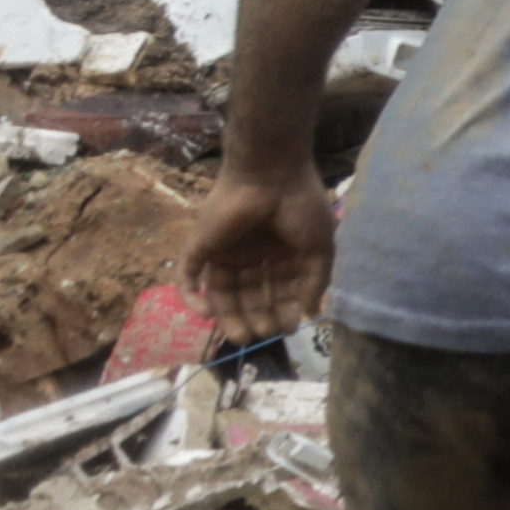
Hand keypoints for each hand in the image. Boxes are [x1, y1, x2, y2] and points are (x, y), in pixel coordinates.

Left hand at [182, 167, 337, 341]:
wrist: (271, 174)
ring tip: (241, 335)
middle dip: (256, 317)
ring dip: (227, 316)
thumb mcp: (319, 249)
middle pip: (249, 296)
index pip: (278, 292)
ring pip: (222, 292)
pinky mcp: (201, 245)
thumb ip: (314, 282)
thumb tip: (309, 312)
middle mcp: (252, 256)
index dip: (282, 312)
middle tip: (264, 334)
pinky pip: (190, 276)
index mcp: (281, 255)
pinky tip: (207, 313)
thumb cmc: (301, 207)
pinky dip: (192, 296)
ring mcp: (224, 251)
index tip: (289, 329)